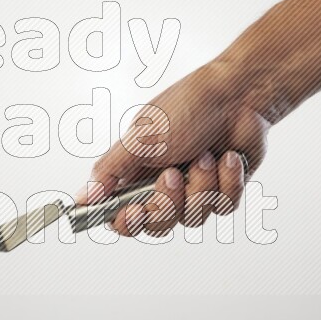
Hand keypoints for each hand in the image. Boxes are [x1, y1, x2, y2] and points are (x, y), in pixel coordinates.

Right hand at [78, 60, 271, 236]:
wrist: (238, 95)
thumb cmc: (187, 106)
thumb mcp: (140, 138)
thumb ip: (110, 170)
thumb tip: (83, 197)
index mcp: (136, 172)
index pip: (120, 215)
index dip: (126, 222)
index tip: (134, 212)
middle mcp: (163, 185)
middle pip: (157, 224)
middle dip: (168, 201)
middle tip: (173, 174)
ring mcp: (194, 190)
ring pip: (193, 218)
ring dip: (201, 184)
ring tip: (206, 155)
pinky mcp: (224, 190)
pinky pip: (223, 207)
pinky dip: (227, 181)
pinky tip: (227, 157)